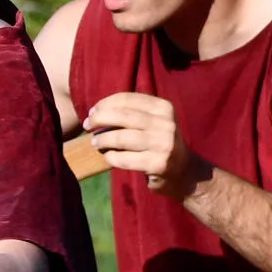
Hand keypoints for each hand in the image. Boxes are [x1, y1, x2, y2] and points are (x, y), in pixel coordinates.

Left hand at [82, 92, 206, 200]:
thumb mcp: (154, 122)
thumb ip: (133, 113)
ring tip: (95, 142)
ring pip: (121, 138)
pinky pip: (125, 159)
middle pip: (122, 116)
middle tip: (87, 125)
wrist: (184, 172)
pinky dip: (111, 157)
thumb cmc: (160, 143)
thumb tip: (97, 110)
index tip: (92, 111)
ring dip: (102, 140)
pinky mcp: (158, 164)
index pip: (127, 99)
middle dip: (99, 119)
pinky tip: (107, 156)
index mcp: (164, 108)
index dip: (105, 104)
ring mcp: (163, 144)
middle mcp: (166, 123)